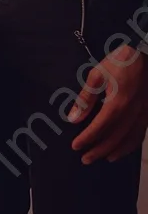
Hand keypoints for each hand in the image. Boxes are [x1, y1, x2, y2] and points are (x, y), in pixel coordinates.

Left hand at [69, 45, 147, 162]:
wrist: (144, 55)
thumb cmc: (118, 62)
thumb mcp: (96, 76)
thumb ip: (85, 98)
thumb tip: (73, 118)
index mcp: (117, 103)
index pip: (100, 127)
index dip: (87, 138)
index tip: (76, 146)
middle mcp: (132, 113)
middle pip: (115, 138)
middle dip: (99, 150)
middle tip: (85, 159)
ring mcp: (143, 114)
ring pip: (130, 139)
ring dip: (116, 151)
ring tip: (104, 158)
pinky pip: (140, 134)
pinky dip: (131, 144)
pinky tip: (124, 148)